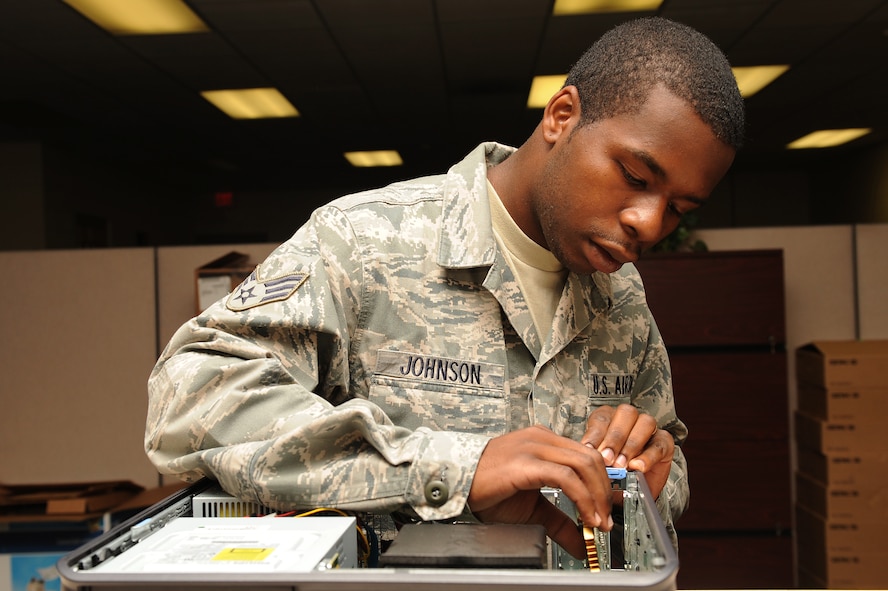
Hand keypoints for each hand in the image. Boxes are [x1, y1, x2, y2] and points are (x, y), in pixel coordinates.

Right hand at [467, 425, 612, 558]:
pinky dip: (582, 498)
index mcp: (543, 441)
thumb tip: (581, 543)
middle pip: (590, 457)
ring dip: (597, 496)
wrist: (455, 483)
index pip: (586, 455)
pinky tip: (585, 517)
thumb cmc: (487, 489)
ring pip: (583, 464)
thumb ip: (559, 520)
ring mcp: (534, 447)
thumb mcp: (531, 508)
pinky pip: (567, 477)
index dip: (602, 483)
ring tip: (598, 522)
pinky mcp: (526, 462)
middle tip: (605, 520)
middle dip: (604, 491)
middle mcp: (541, 438)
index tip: (606, 509)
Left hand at [581, 404, 673, 498]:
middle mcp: (630, 418)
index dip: (595, 433)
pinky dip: (648, 456)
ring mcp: (649, 428)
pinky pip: (659, 444)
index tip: (588, 449)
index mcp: (609, 418)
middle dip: (614, 438)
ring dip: (631, 444)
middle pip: (625, 414)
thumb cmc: (612, 474)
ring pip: (645, 423)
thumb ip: (594, 457)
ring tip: (621, 465)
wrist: (632, 493)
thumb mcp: (598, 465)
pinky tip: (638, 467)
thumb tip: (587, 456)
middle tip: (606, 459)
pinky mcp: (665, 442)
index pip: (602, 418)